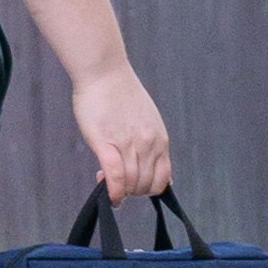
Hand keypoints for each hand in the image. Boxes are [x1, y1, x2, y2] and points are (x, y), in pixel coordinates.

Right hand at [71, 66, 170, 200]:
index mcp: (160, 140)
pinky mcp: (108, 143)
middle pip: (145, 185)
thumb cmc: (119, 93)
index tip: (132, 183)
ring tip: (106, 182)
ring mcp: (130, 145)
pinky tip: (109, 196)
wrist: (104, 72)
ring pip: (131, 184)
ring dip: (120, 191)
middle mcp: (149, 145)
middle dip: (131, 191)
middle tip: (115, 183)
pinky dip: (113, 191)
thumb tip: (151, 166)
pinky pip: (116, 176)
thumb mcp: (146, 120)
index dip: (148, 189)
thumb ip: (150, 143)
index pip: (163, 179)